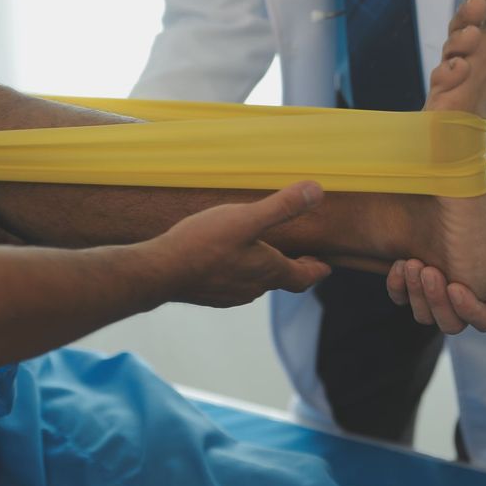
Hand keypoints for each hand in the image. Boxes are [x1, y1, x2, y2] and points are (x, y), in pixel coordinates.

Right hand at [146, 181, 331, 307]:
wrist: (160, 272)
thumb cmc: (203, 244)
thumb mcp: (246, 218)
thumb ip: (282, 206)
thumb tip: (317, 191)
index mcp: (269, 271)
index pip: (303, 277)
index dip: (317, 271)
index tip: (325, 266)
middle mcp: (253, 288)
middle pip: (282, 281)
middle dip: (293, 268)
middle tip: (301, 258)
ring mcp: (231, 294)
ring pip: (257, 284)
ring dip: (266, 271)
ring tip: (265, 255)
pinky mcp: (211, 294)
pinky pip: (234, 284)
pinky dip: (242, 273)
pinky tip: (230, 261)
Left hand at [386, 193, 485, 333]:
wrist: (461, 193)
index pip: (485, 320)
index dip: (470, 311)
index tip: (455, 286)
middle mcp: (463, 300)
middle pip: (451, 324)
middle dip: (436, 302)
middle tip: (428, 270)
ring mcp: (436, 294)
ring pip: (424, 316)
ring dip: (416, 294)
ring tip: (412, 263)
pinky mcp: (413, 283)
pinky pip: (400, 299)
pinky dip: (397, 287)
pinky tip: (400, 263)